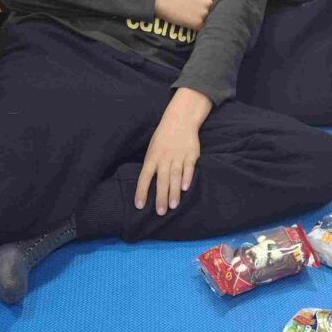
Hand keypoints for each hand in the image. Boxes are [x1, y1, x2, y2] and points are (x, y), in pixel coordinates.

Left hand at [135, 89, 211, 216]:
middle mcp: (164, 158)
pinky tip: (186, 187)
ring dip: (174, 191)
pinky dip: (187, 177)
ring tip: (173, 206)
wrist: (180, 119)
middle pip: (161, 180)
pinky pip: (189, 167)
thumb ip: (152, 166)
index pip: (144, 177)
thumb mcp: (152, 149)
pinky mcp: (191, 154)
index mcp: (152, 158)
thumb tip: (148, 185)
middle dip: (160, 197)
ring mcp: (178, 156)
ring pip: (175, 176)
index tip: (140, 206)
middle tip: (160, 212)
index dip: (141, 191)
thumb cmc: (163, 137)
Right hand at [154, 0, 219, 30]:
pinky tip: (188, 20)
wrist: (164, 0)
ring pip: (207, 19)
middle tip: (192, 7)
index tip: (197, 1)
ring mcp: (204, 14)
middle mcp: (209, 3)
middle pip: (211, 10)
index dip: (205, 2)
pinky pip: (201, 27)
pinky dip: (196, 25)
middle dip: (204, 10)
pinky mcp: (198, 24)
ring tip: (189, 13)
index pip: (214, 1)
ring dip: (200, 18)